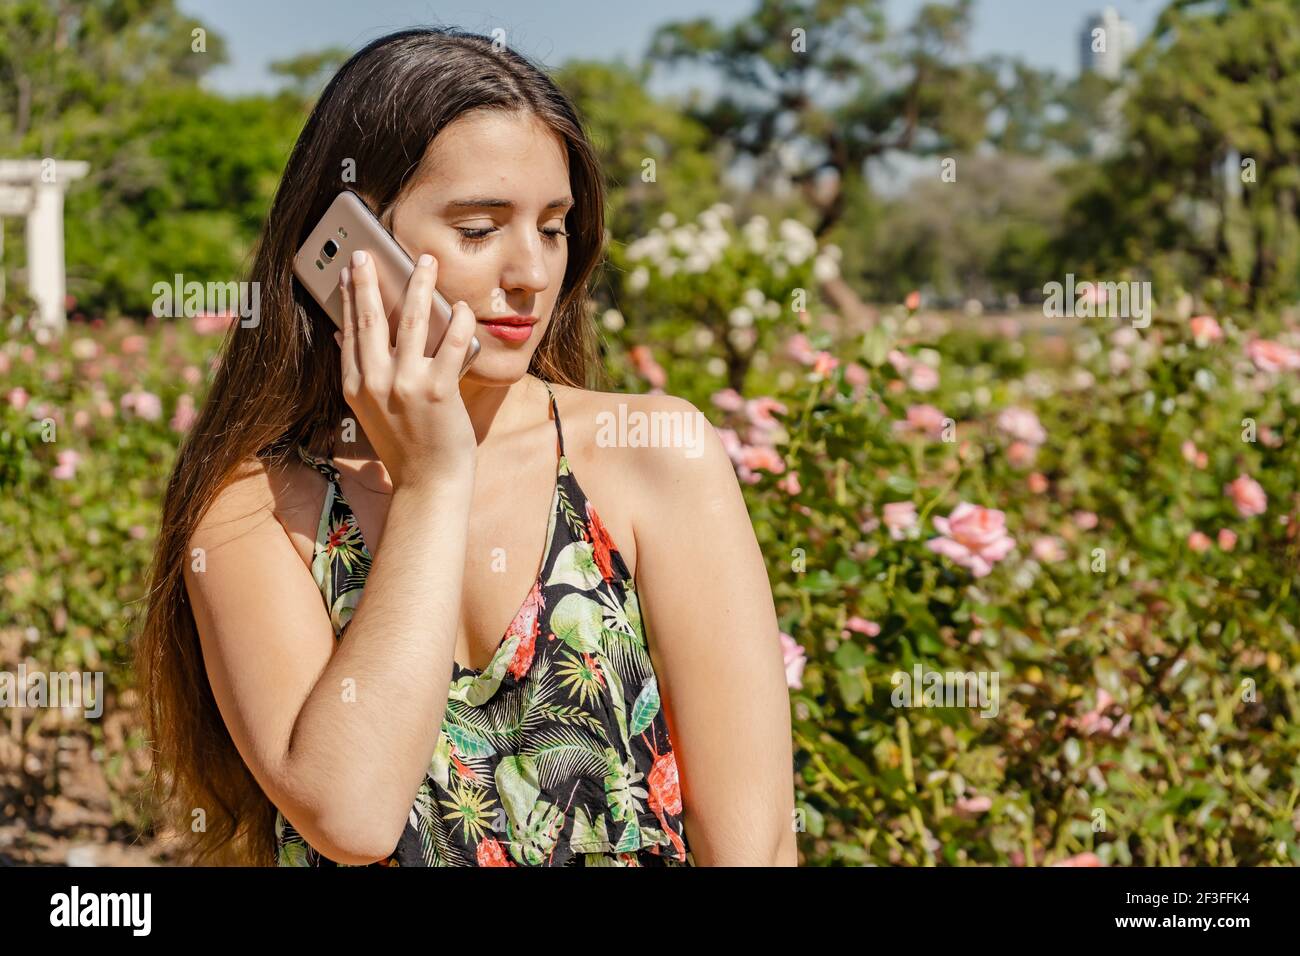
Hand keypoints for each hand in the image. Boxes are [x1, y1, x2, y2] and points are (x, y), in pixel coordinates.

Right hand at [334, 249, 477, 489]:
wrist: (428, 484)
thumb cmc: (406, 446)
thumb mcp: (369, 410)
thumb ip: (359, 373)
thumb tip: (343, 335)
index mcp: (355, 386)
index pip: (349, 329)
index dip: (348, 295)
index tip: (349, 269)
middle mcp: (376, 382)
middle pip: (371, 318)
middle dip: (370, 280)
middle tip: (369, 251)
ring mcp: (406, 385)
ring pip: (412, 321)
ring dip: (419, 285)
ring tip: (426, 261)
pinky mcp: (437, 391)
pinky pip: (452, 344)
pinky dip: (458, 321)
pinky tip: (463, 306)